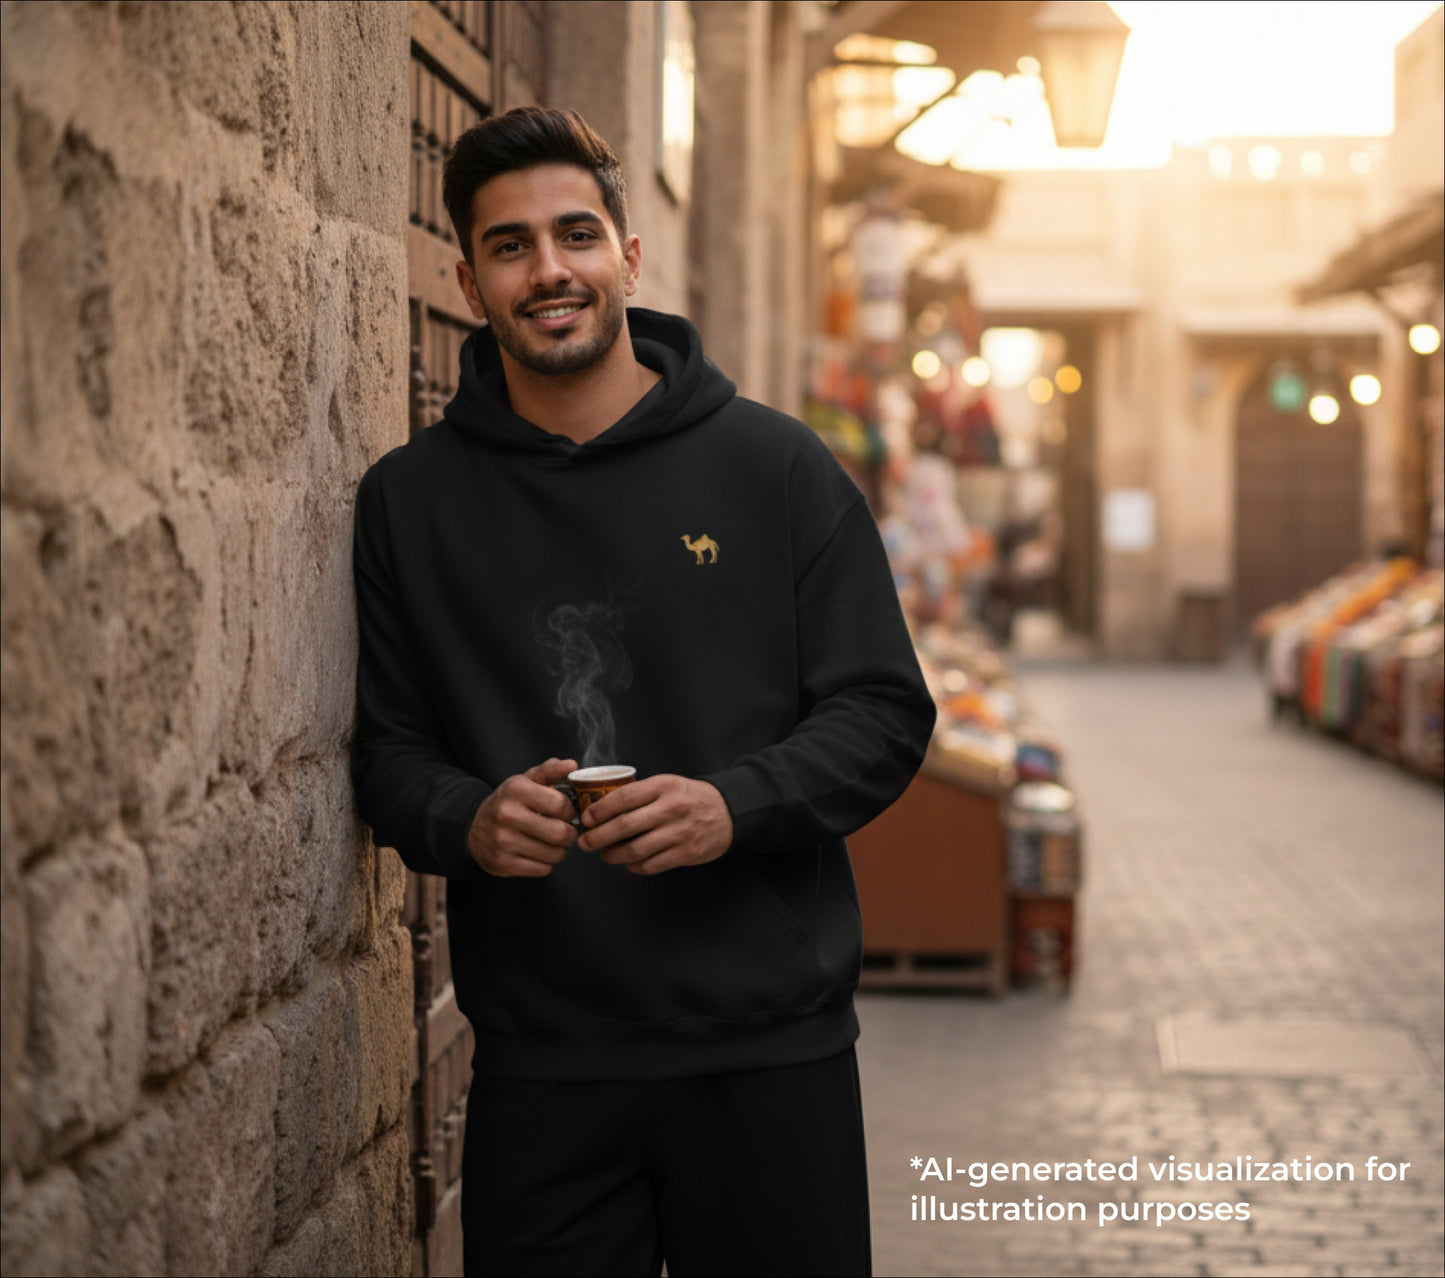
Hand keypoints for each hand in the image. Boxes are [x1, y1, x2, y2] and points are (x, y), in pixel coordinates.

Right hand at [468, 757, 578, 876]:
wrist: (474, 830)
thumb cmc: (508, 803)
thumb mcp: (525, 782)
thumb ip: (549, 771)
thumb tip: (572, 764)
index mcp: (515, 790)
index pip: (561, 805)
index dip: (570, 811)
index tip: (565, 813)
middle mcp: (507, 815)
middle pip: (560, 833)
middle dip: (569, 834)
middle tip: (565, 832)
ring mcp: (503, 841)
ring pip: (554, 854)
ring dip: (559, 850)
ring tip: (552, 842)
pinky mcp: (503, 864)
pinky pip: (542, 869)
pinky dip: (546, 863)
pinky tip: (538, 853)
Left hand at [577, 774, 732, 874]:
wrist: (727, 812)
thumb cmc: (689, 797)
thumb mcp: (667, 784)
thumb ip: (639, 793)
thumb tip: (600, 807)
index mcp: (663, 786)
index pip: (624, 797)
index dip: (599, 810)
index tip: (585, 818)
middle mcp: (671, 808)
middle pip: (625, 825)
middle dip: (598, 836)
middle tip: (585, 842)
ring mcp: (679, 832)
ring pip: (636, 849)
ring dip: (613, 855)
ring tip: (605, 854)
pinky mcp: (686, 853)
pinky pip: (651, 865)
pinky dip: (634, 866)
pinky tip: (629, 862)